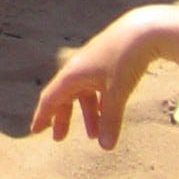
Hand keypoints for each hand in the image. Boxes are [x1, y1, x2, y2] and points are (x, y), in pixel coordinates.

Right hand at [31, 13, 160, 149]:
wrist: (143, 30)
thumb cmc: (124, 59)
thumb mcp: (116, 93)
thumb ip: (110, 120)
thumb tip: (105, 148)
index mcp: (72, 74)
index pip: (50, 98)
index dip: (42, 116)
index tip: (35, 131)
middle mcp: (78, 69)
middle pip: (64, 96)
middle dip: (62, 117)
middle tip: (59, 138)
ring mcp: (92, 65)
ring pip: (83, 94)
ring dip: (86, 114)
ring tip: (94, 135)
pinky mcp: (107, 62)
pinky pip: (97, 88)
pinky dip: (100, 104)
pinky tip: (108, 115)